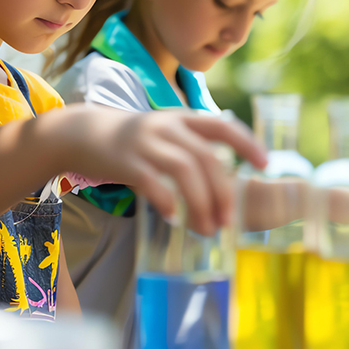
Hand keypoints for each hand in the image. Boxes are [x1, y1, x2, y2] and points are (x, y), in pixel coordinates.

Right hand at [46, 106, 265, 235]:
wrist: (83, 133)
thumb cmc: (132, 141)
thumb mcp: (165, 133)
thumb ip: (192, 148)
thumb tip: (224, 184)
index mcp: (182, 120)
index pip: (223, 125)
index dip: (247, 143)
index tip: (265, 165)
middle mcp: (167, 127)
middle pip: (206, 158)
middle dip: (223, 192)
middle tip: (228, 221)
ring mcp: (146, 143)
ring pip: (183, 170)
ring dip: (200, 203)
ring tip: (206, 229)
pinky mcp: (126, 161)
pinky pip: (152, 182)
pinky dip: (166, 201)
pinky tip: (173, 218)